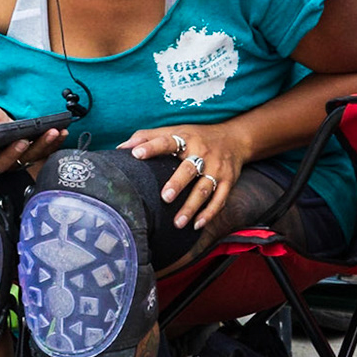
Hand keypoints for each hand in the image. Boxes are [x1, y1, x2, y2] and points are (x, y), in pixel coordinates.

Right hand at [0, 90, 65, 173]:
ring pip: (32, 156)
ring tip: (54, 132)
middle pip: (14, 161)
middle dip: (23, 150)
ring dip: (45, 145)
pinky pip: (44, 151)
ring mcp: (19, 158)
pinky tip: (63, 132)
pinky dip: (54, 143)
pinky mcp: (31, 153)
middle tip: (27, 139)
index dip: (0, 156)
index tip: (13, 145)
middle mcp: (2, 160)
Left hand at [118, 124, 251, 230]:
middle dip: (178, 183)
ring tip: (177, 223)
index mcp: (186, 138)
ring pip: (204, 189)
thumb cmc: (196, 137)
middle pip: (190, 169)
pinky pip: (220, 200)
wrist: (235, 139)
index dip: (151, 147)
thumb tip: (121, 148)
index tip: (136, 154)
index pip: (167, 141)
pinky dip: (209, 214)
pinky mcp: (228, 181)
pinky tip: (196, 225)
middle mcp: (203, 153)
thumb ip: (147, 137)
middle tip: (165, 198)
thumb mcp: (175, 130)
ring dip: (191, 207)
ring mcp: (217, 168)